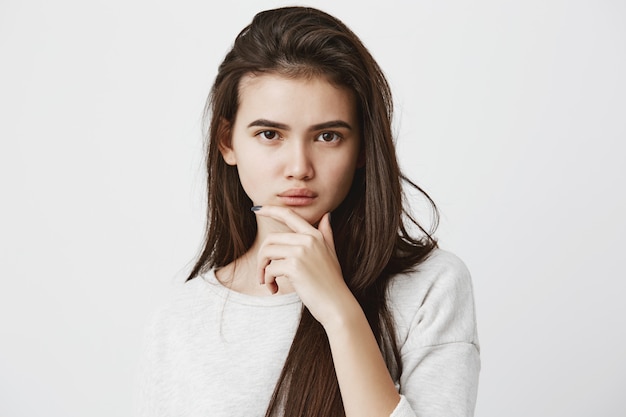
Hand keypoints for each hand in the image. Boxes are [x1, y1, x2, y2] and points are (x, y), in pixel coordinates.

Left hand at [253, 205, 353, 325]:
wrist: (337, 305)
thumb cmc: (332, 283)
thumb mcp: (331, 254)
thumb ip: (326, 234)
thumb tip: (327, 215)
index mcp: (314, 235)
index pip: (289, 215)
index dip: (270, 210)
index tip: (256, 209)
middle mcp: (308, 240)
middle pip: (271, 239)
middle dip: (262, 257)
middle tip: (263, 274)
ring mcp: (301, 252)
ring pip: (267, 252)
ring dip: (262, 269)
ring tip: (267, 282)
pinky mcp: (294, 266)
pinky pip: (270, 269)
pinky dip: (267, 280)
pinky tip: (274, 289)